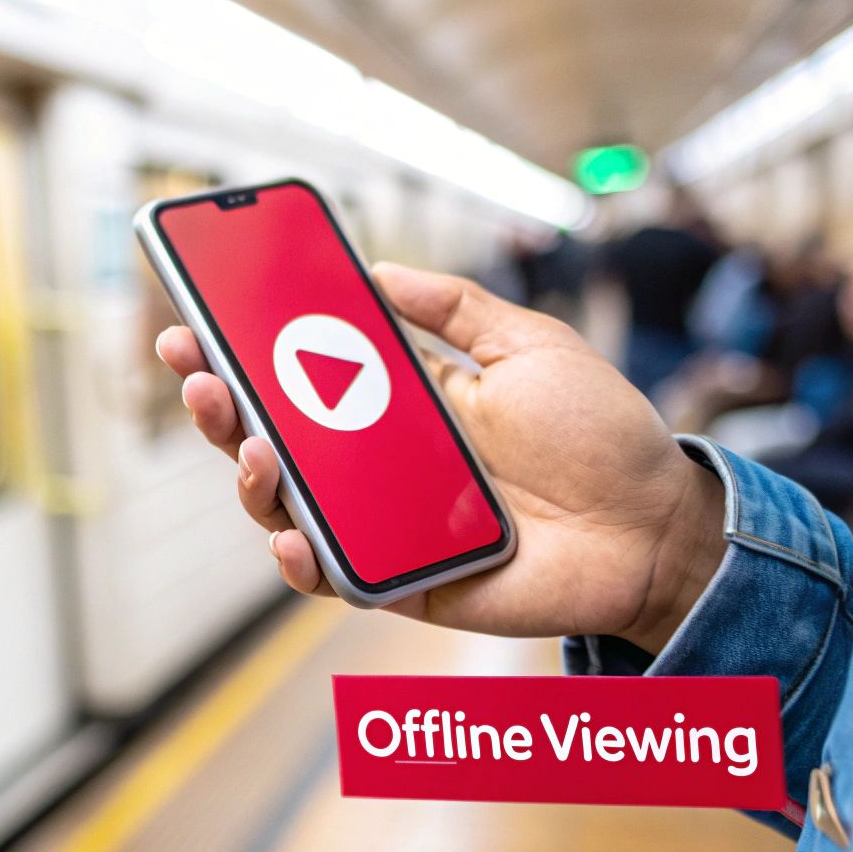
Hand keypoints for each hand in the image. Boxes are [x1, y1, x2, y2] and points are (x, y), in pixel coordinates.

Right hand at [155, 262, 725, 653]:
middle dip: (221, 408)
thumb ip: (455, 306)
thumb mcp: (530, 344)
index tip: (196, 319)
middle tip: (198, 376)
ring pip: (287, 507)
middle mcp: (378, 465)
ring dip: (252, 478)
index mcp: (401, 404)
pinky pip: (333, 576)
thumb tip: (378, 269)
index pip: (303, 375)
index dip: (243, 352)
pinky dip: (301, 561)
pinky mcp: (402, 582)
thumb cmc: (601, 435)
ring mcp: (383, 524)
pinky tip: (291, 534)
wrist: (655, 526)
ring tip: (254, 449)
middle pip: (274, 439)